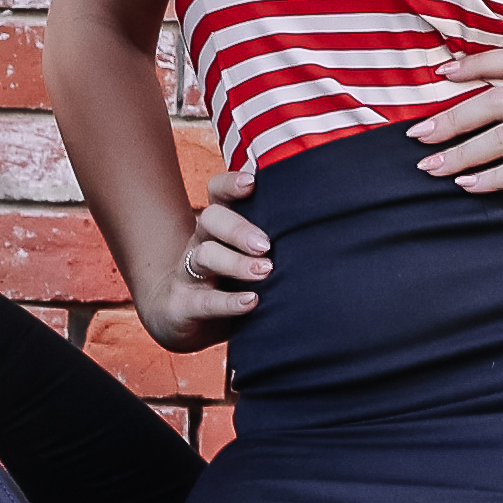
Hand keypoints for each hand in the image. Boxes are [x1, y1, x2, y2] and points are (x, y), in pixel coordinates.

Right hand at [131, 170, 265, 350]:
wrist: (179, 319)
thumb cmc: (226, 283)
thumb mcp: (246, 257)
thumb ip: (273, 243)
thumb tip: (323, 232)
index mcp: (218, 226)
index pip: (217, 193)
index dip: (230, 184)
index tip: (251, 183)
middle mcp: (201, 242)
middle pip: (211, 220)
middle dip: (238, 229)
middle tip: (266, 245)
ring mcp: (189, 274)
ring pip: (205, 256)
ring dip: (236, 262)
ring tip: (265, 271)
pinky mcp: (183, 304)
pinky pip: (204, 301)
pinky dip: (228, 302)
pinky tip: (251, 301)